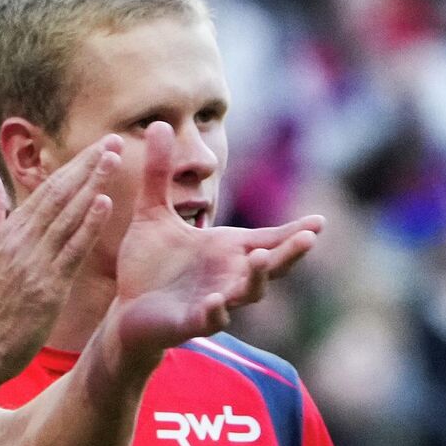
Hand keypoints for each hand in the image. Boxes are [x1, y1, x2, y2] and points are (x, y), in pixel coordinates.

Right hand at [0, 136, 119, 379]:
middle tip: (112, 140)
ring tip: (112, 159)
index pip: (46, 189)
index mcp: (8, 231)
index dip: (74, 165)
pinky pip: (71, 250)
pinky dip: (88, 225)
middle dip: (87, 165)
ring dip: (91, 185)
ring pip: (67, 216)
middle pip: (58, 194)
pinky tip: (104, 202)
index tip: (98, 146)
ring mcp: (34, 263)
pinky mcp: (47, 287)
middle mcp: (21, 242)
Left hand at [107, 122, 322, 359]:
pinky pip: (211, 319)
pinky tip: (216, 300)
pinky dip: (216, 311)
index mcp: (226, 249)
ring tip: (260, 258)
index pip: (269, 239)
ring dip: (257, 278)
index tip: (321, 221)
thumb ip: (159, 172)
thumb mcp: (153, 212)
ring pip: (248, 292)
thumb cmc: (147, 265)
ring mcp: (215, 300)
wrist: (124, 308)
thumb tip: (161, 123)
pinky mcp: (191, 322)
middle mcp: (229, 275)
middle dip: (291, 253)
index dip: (295, 232)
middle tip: (309, 238)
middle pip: (272, 265)